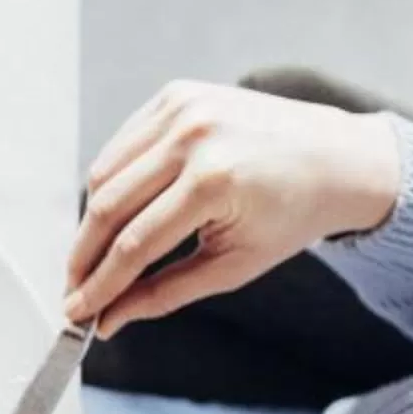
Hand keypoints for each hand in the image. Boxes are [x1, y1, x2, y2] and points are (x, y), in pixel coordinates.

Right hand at [66, 81, 402, 334]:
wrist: (338, 158)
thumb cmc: (292, 214)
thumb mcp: (233, 266)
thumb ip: (164, 294)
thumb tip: (110, 320)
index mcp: (215, 182)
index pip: (133, 245)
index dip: (99, 285)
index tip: (77, 312)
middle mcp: (195, 136)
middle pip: (107, 207)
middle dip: (83, 257)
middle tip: (74, 289)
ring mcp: (184, 107)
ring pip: (103, 174)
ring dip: (90, 222)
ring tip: (93, 256)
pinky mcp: (177, 93)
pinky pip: (121, 145)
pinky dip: (109, 181)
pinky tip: (115, 211)